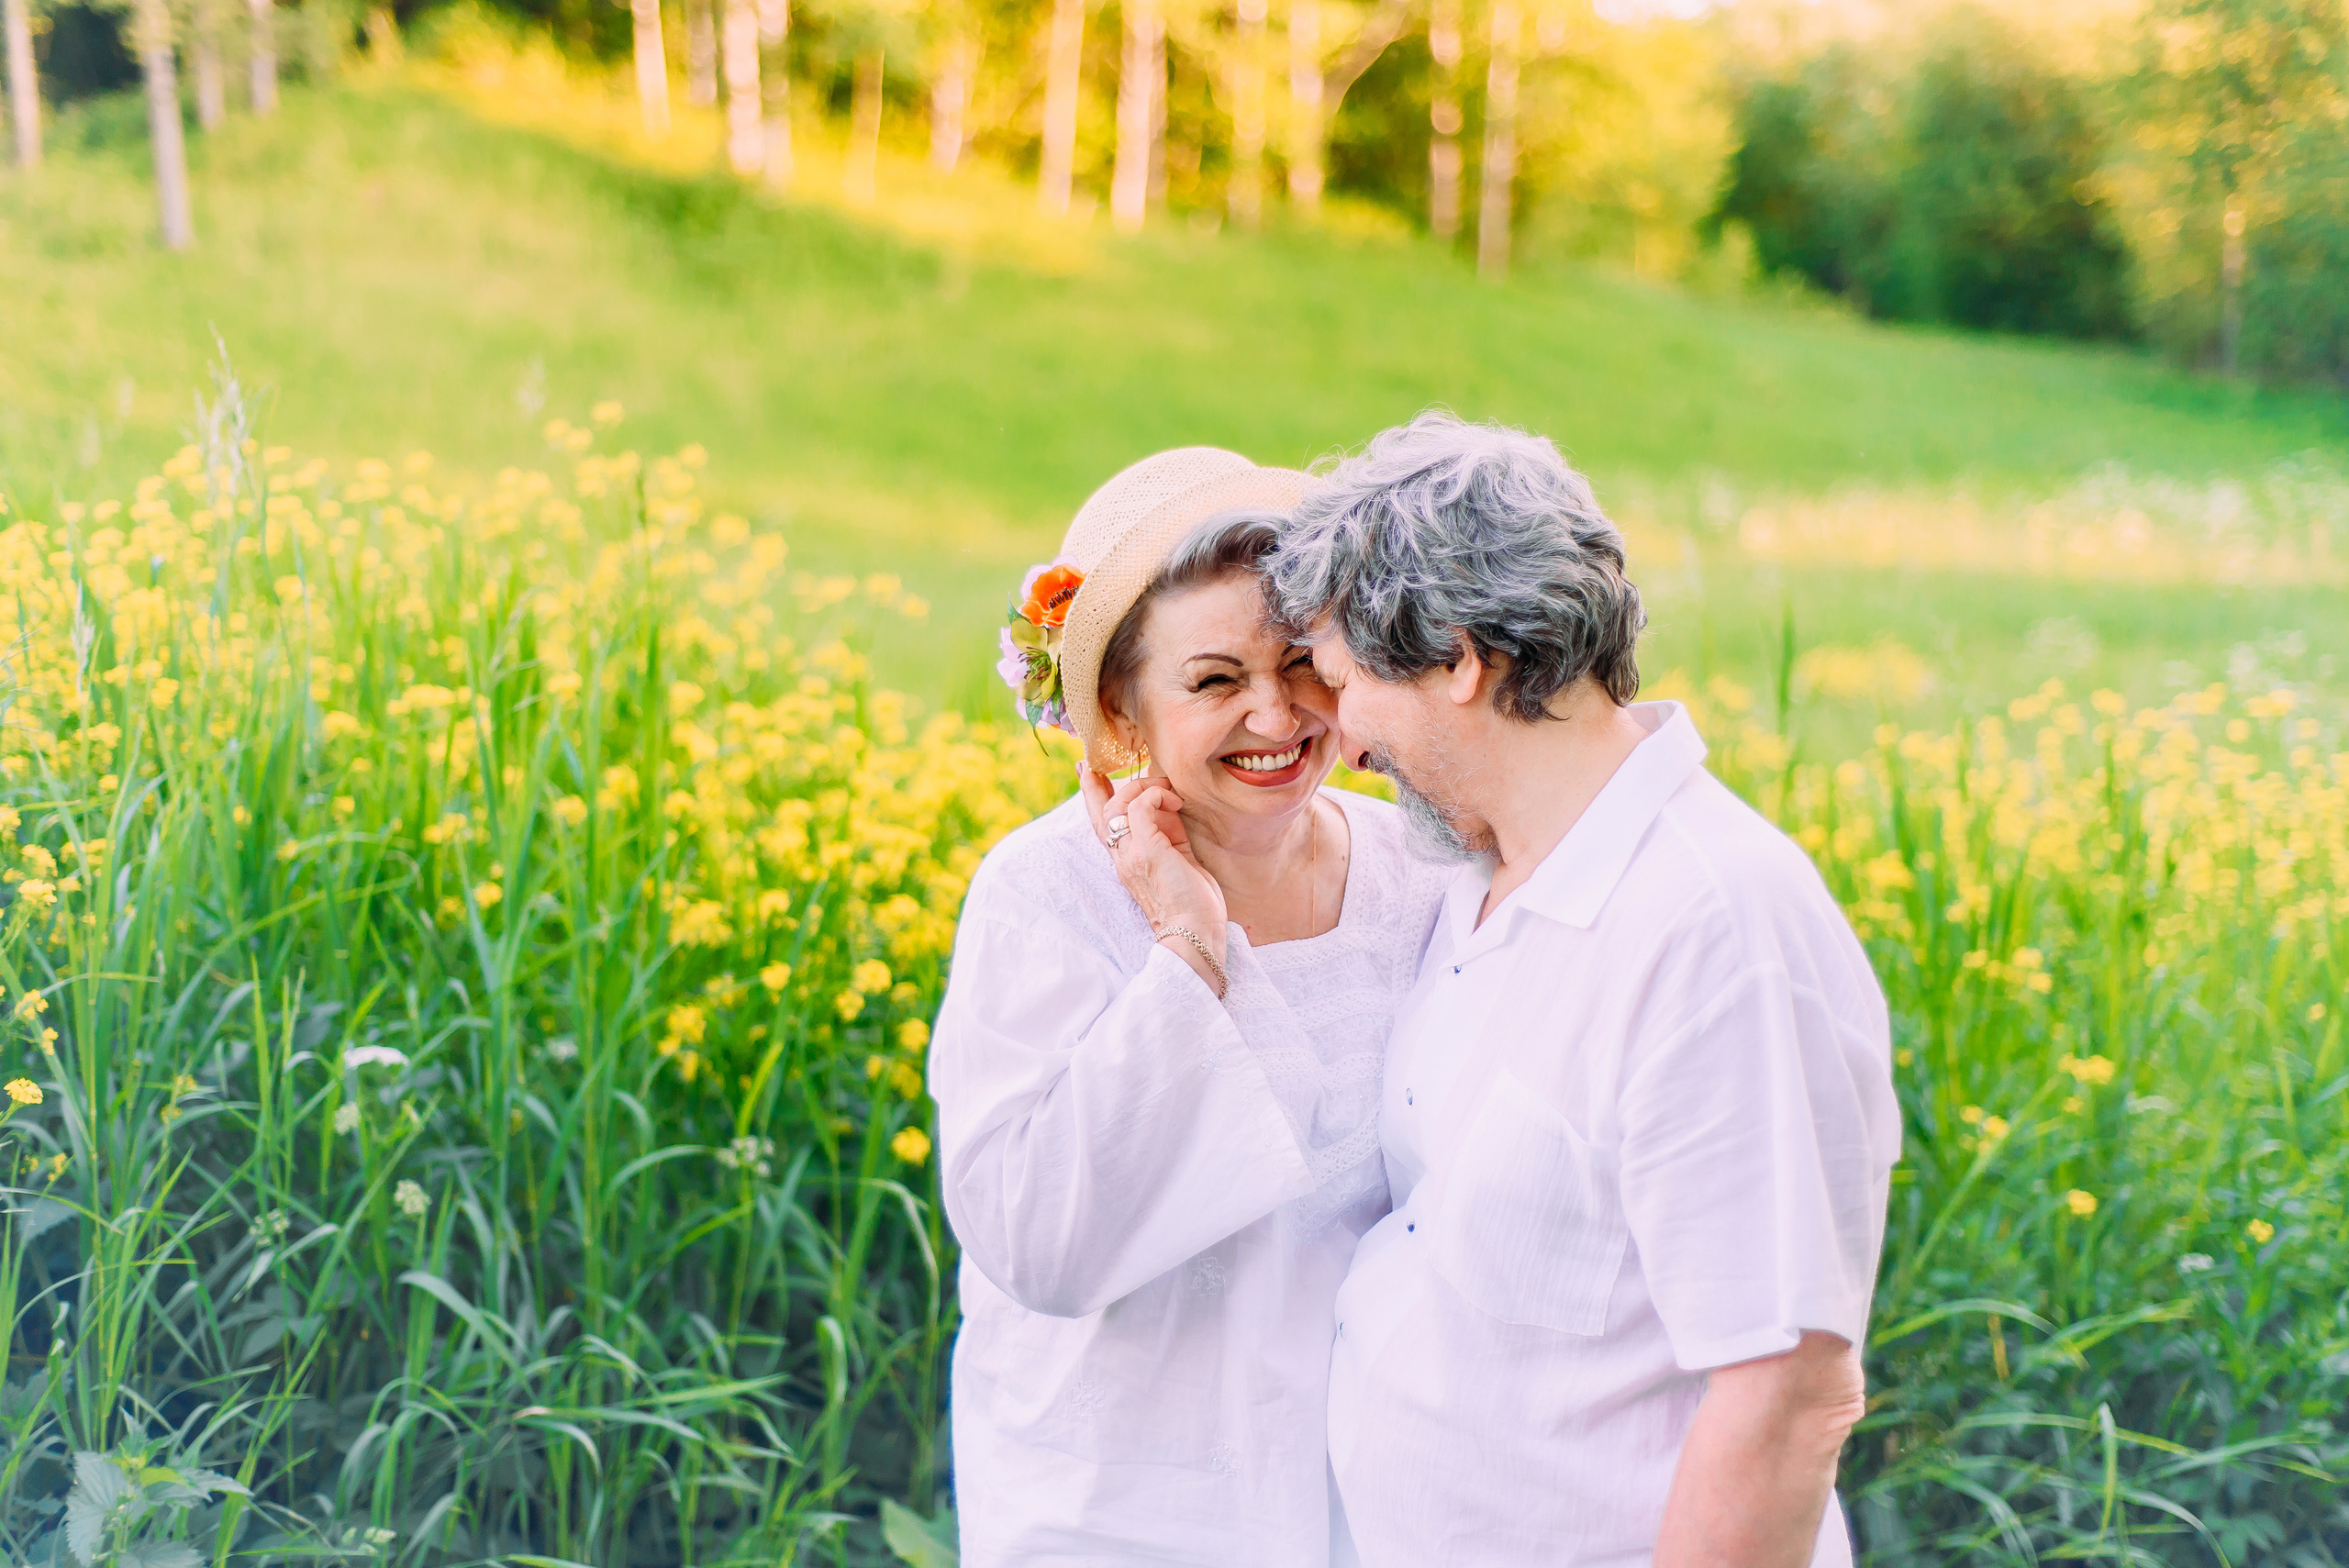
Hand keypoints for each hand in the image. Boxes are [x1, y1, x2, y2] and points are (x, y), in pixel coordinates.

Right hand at [1078, 762, 1228, 982]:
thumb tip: (1170, 806)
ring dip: (1144, 788)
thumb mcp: (1180, 859)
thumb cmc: (1194, 903)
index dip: (1093, 795)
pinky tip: (1174, 801)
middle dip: (1100, 784)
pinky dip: (1156, 795)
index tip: (1087, 770)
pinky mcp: (1147, 850)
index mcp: (1128, 860)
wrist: (1196, 933)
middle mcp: (1122, 857)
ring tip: (1169, 792)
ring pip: (1119, 803)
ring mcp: (1131, 854)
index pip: (1102, 823)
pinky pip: (1140, 807)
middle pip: (1100, 811)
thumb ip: (1169, 834)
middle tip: (1126, 773)